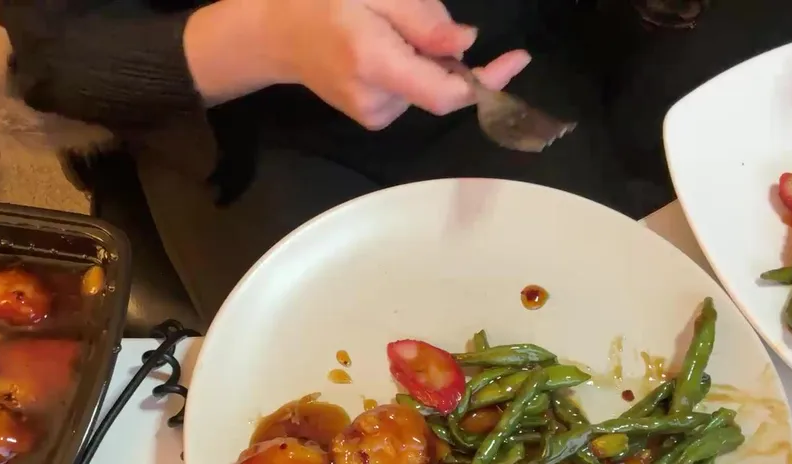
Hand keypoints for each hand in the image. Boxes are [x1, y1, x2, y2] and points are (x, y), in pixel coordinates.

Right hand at [260, 0, 531, 128]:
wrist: (274, 32)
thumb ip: (422, 19)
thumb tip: (467, 44)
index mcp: (375, 64)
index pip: (445, 93)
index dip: (487, 81)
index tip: (518, 58)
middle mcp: (375, 101)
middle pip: (441, 88)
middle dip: (450, 57)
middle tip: (417, 18)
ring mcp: (371, 115)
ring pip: (427, 88)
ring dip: (428, 60)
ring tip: (388, 27)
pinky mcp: (372, 116)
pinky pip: (411, 92)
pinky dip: (413, 69)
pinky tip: (384, 46)